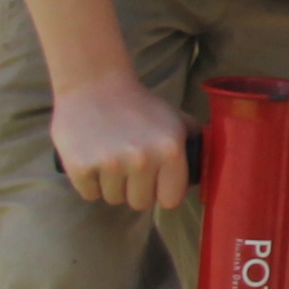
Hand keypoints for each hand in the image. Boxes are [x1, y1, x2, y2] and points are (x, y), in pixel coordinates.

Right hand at [47, 77, 191, 211]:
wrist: (94, 84)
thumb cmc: (139, 106)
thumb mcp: (175, 120)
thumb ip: (195, 144)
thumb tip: (208, 168)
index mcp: (170, 150)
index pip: (170, 200)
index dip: (162, 192)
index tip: (155, 181)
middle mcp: (142, 159)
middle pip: (140, 204)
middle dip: (135, 189)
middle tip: (129, 164)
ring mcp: (110, 164)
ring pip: (113, 199)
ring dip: (112, 184)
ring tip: (110, 155)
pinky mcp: (80, 167)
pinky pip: (90, 194)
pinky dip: (89, 181)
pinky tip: (92, 156)